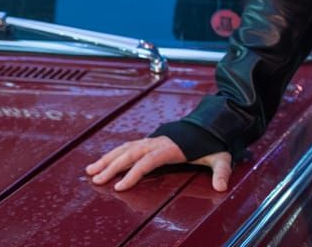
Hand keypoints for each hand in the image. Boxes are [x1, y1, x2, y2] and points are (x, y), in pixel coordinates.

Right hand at [85, 136, 232, 192]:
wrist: (212, 124)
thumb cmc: (214, 143)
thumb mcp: (221, 157)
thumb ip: (222, 172)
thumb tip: (221, 187)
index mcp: (172, 147)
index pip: (149, 160)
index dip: (134, 173)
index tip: (120, 186)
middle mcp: (159, 141)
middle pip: (131, 153)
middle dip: (112, 166)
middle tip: (96, 180)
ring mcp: (154, 139)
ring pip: (126, 147)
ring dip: (108, 158)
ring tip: (90, 170)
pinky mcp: (151, 140)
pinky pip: (129, 145)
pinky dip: (114, 153)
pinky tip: (103, 162)